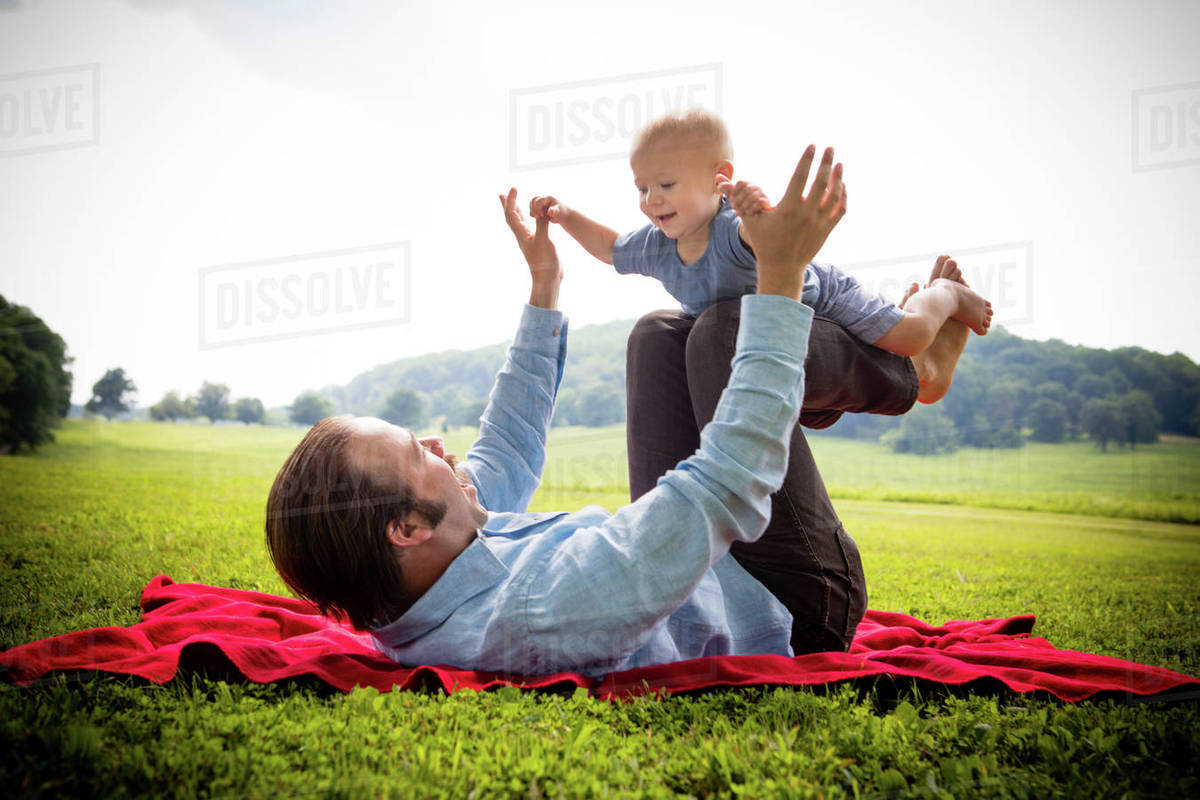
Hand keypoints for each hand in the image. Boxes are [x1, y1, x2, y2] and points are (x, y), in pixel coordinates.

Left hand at [499, 187, 562, 308]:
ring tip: (514, 202)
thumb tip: (541, 211)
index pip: (512, 214)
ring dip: (516, 211)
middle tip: (502, 194)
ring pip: (519, 222)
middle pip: (511, 217)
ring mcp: (529, 240)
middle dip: (507, 204)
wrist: (548, 278)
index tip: (513, 188)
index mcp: (521, 234)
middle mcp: (522, 236)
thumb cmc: (545, 262)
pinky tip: (531, 218)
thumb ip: (541, 224)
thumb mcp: (543, 240)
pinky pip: (529, 227)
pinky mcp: (537, 243)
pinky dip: (527, 219)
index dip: (511, 201)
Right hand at [529, 194, 568, 223]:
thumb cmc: (562, 213)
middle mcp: (543, 199)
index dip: (537, 208)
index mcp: (548, 198)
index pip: (538, 200)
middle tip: (538, 216)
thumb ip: (554, 211)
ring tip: (538, 217)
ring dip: (532, 211)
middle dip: (534, 209)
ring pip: (531, 204)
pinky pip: (532, 209)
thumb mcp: (559, 212)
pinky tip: (538, 218)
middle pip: (533, 200)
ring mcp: (541, 203)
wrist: (563, 216)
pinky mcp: (539, 208)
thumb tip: (550, 212)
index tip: (542, 215)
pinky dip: (533, 214)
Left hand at [716, 177, 769, 217]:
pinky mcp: (766, 202)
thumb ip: (727, 188)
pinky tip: (748, 213)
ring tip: (738, 213)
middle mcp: (756, 188)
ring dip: (744, 206)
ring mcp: (762, 194)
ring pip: (753, 196)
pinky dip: (752, 208)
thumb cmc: (743, 204)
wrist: (754, 216)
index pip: (741, 183)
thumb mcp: (734, 196)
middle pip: (747, 190)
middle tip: (733, 207)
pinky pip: (760, 202)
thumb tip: (718, 176)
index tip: (730, 199)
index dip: (734, 191)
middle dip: (738, 200)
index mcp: (747, 184)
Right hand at [727, 146, 845, 299]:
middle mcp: (806, 214)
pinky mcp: (826, 230)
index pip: (801, 176)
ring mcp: (819, 222)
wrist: (782, 267)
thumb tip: (723, 182)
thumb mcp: (751, 220)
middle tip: (830, 148)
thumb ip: (740, 199)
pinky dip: (843, 195)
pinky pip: (840, 209)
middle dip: (826, 162)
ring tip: (837, 163)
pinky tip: (841, 185)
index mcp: (788, 208)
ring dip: (837, 177)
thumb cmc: (765, 242)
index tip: (813, 146)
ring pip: (834, 194)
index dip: (807, 159)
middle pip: (821, 181)